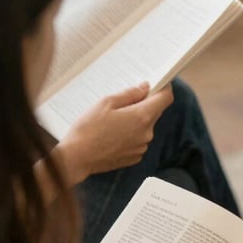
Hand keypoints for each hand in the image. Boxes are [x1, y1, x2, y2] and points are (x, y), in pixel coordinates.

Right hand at [56, 83, 173, 184]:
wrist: (77, 158)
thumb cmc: (88, 130)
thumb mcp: (106, 102)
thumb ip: (130, 93)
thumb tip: (145, 88)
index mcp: (142, 116)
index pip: (166, 98)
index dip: (164, 89)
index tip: (158, 84)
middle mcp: (147, 132)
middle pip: (154, 112)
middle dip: (143, 105)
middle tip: (123, 103)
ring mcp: (142, 146)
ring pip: (145, 127)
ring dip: (135, 121)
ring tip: (112, 122)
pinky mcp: (135, 156)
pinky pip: (138, 140)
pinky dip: (130, 135)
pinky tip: (113, 135)